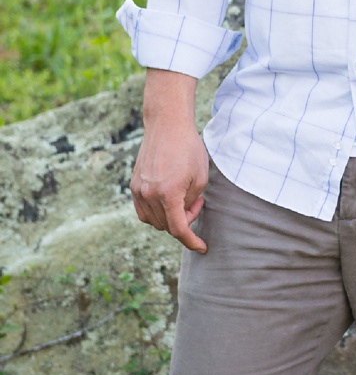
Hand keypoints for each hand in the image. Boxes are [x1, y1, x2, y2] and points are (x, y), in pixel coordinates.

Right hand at [130, 80, 211, 253]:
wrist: (167, 127)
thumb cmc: (189, 150)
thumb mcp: (200, 178)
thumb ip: (191, 203)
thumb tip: (183, 217)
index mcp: (168, 194)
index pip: (179, 229)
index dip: (191, 241)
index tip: (202, 247)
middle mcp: (148, 195)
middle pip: (166, 226)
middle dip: (185, 221)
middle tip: (197, 202)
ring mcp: (138, 191)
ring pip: (153, 221)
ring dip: (170, 217)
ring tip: (185, 197)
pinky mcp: (133, 185)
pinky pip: (143, 211)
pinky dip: (156, 212)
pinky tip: (169, 200)